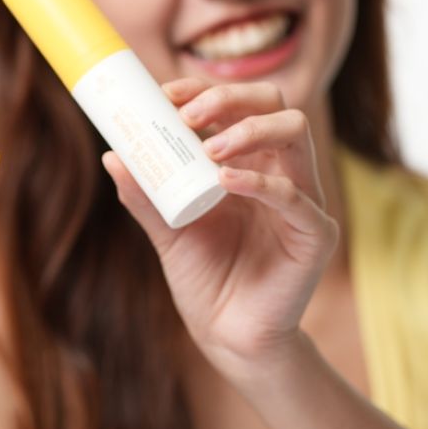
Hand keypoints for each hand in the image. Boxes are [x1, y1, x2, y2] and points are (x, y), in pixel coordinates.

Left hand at [102, 79, 337, 378]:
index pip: (239, 105)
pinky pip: (297, 198)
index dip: (206, 91)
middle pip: (275, 104)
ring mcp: (303, 200)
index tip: (167, 95)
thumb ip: (144, 195)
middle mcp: (281, 172)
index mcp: (249, 161)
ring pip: (295, 134)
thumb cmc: (204, 278)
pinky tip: (226, 182)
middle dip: (231, 98)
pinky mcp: (316, 235)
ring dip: (249, 130)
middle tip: (188, 116)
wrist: (227, 337)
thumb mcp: (166, 230)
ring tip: (208, 148)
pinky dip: (260, 182)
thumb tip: (112, 154)